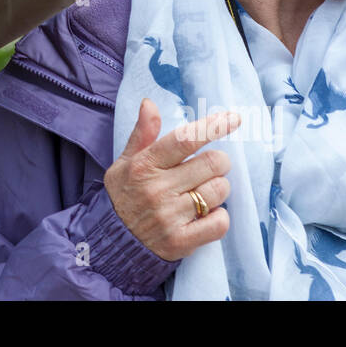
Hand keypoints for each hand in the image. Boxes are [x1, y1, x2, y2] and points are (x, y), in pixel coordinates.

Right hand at [104, 98, 238, 261]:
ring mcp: (169, 217)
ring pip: (219, 191)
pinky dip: (220, 217)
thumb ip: (142, 134)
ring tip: (204, 192)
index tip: (233, 118)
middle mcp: (157, 190)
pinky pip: (220, 223)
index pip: (184, 139)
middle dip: (219, 162)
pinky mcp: (180, 242)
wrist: (112, 242)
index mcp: (144, 165)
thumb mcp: (124, 162)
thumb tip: (150, 103)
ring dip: (219, 189)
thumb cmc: (123, 196)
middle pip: (211, 163)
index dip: (212, 126)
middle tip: (212, 166)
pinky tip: (207, 214)